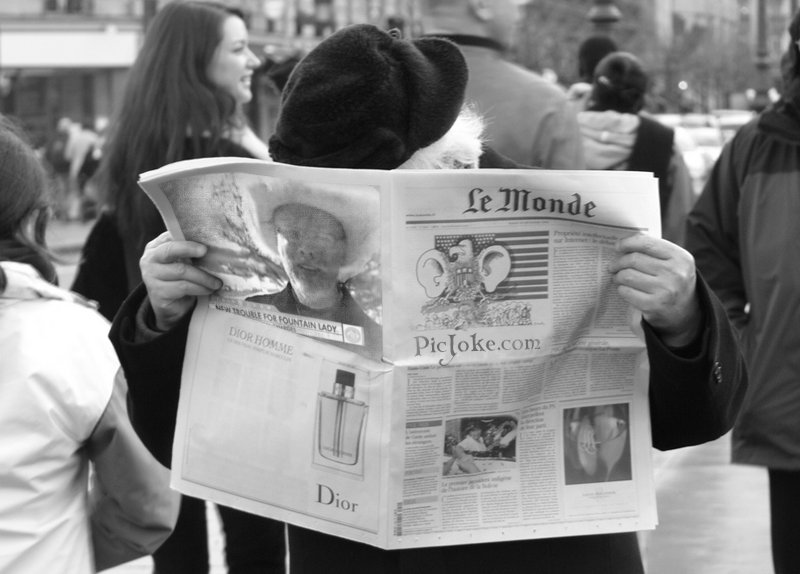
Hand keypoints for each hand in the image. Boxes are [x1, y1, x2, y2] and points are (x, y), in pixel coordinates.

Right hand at [140, 232, 222, 331]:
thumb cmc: (181, 279)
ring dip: (203, 276)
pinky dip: (199, 288)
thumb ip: (190, 252)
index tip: (203, 239)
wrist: (173, 307)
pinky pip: (183, 287)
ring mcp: (151, 276)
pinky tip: (209, 289)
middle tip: (206, 251)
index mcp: (156, 247)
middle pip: (170, 250)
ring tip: (217, 281)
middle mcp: (150, 259)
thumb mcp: (184, 262)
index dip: (187, 237)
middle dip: (189, 249)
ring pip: (181, 271)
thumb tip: (214, 245)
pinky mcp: (157, 292)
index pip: (170, 236)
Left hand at [608, 233, 701, 347]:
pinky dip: (622, 289)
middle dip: (619, 262)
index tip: (617, 246)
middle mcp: (675, 273)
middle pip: (634, 259)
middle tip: (613, 266)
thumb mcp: (673, 263)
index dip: (628, 243)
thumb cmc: (672, 282)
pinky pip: (627, 291)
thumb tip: (623, 244)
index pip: (647, 243)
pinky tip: (625, 289)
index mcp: (680, 257)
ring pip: (628, 275)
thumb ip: (653, 251)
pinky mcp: (654, 305)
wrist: (685, 314)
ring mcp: (665, 290)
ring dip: (618, 276)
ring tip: (618, 277)